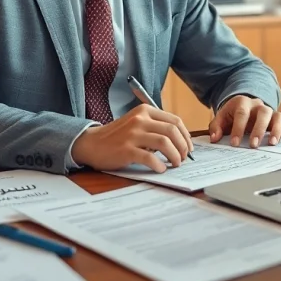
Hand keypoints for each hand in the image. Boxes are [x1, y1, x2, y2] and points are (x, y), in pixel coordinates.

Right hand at [71, 104, 193, 172]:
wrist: (92, 143)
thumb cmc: (117, 136)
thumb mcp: (137, 123)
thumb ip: (155, 127)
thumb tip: (180, 141)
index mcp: (145, 111)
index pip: (175, 120)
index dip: (186, 135)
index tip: (188, 147)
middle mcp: (140, 120)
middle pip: (172, 131)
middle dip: (183, 146)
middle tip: (184, 157)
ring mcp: (132, 134)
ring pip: (164, 143)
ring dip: (175, 156)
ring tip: (175, 163)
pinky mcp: (126, 150)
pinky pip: (149, 157)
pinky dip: (159, 165)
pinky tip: (160, 169)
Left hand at [208, 95, 280, 148]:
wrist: (242, 107)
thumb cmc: (231, 115)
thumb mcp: (221, 118)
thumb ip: (216, 127)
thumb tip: (214, 138)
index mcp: (242, 102)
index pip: (241, 113)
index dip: (238, 129)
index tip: (234, 143)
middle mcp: (257, 105)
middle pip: (262, 113)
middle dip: (258, 129)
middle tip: (253, 145)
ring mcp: (268, 111)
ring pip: (276, 116)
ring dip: (275, 130)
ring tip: (271, 144)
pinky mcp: (276, 118)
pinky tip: (276, 142)